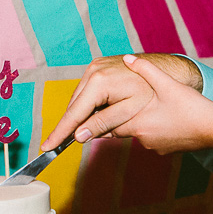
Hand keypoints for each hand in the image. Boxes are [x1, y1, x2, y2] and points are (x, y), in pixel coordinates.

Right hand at [40, 54, 202, 150]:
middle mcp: (92, 70)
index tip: (47, 147)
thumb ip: (103, 124)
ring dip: (81, 115)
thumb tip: (78, 136)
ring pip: (80, 99)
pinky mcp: (98, 67)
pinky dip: (89, 104)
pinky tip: (97, 114)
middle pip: (74, 106)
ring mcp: (94, 67)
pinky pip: (87, 91)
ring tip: (89, 130)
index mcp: (99, 82)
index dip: (60, 132)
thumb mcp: (128, 112)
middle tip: (64, 146)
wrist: (165, 69)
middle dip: (71, 126)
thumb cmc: (151, 92)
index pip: (74, 113)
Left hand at [113, 54, 212, 153]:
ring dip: (138, 123)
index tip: (99, 107)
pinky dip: (153, 129)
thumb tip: (127, 58)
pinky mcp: (166, 150)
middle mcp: (143, 139)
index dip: (103, 114)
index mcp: (138, 124)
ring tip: (143, 108)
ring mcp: (155, 146)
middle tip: (116, 105)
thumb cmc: (192, 107)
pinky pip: (153, 139)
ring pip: (138, 134)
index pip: (108, 124)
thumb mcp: (168, 84)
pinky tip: (162, 118)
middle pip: (121, 130)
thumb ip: (145, 69)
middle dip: (119, 118)